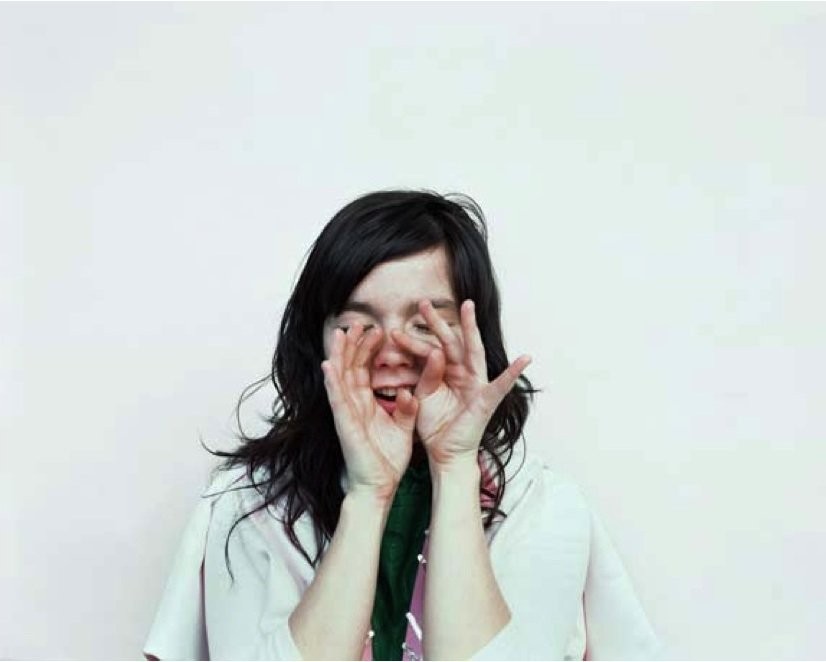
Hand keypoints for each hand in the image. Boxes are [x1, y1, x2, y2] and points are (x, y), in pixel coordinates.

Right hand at [321, 324, 418, 502]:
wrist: (380, 486)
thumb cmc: (387, 460)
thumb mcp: (403, 427)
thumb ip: (408, 408)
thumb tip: (412, 391)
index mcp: (366, 404)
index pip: (365, 370)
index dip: (368, 350)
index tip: (376, 330)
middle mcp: (353, 405)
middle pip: (349, 368)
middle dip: (352, 345)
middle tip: (357, 323)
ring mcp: (346, 413)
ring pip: (339, 378)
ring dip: (339, 355)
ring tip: (340, 333)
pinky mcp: (344, 424)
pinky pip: (336, 399)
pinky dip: (332, 381)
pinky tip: (328, 364)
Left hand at [391, 300, 530, 471]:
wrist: (444, 453)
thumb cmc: (435, 425)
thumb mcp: (424, 396)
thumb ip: (425, 375)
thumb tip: (428, 352)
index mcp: (445, 373)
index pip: (428, 352)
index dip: (412, 341)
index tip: (393, 331)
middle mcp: (461, 374)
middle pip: (448, 342)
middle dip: (436, 322)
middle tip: (423, 303)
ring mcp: (475, 384)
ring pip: (472, 351)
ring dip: (470, 328)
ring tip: (469, 307)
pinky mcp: (486, 400)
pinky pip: (502, 385)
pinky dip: (513, 373)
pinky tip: (525, 358)